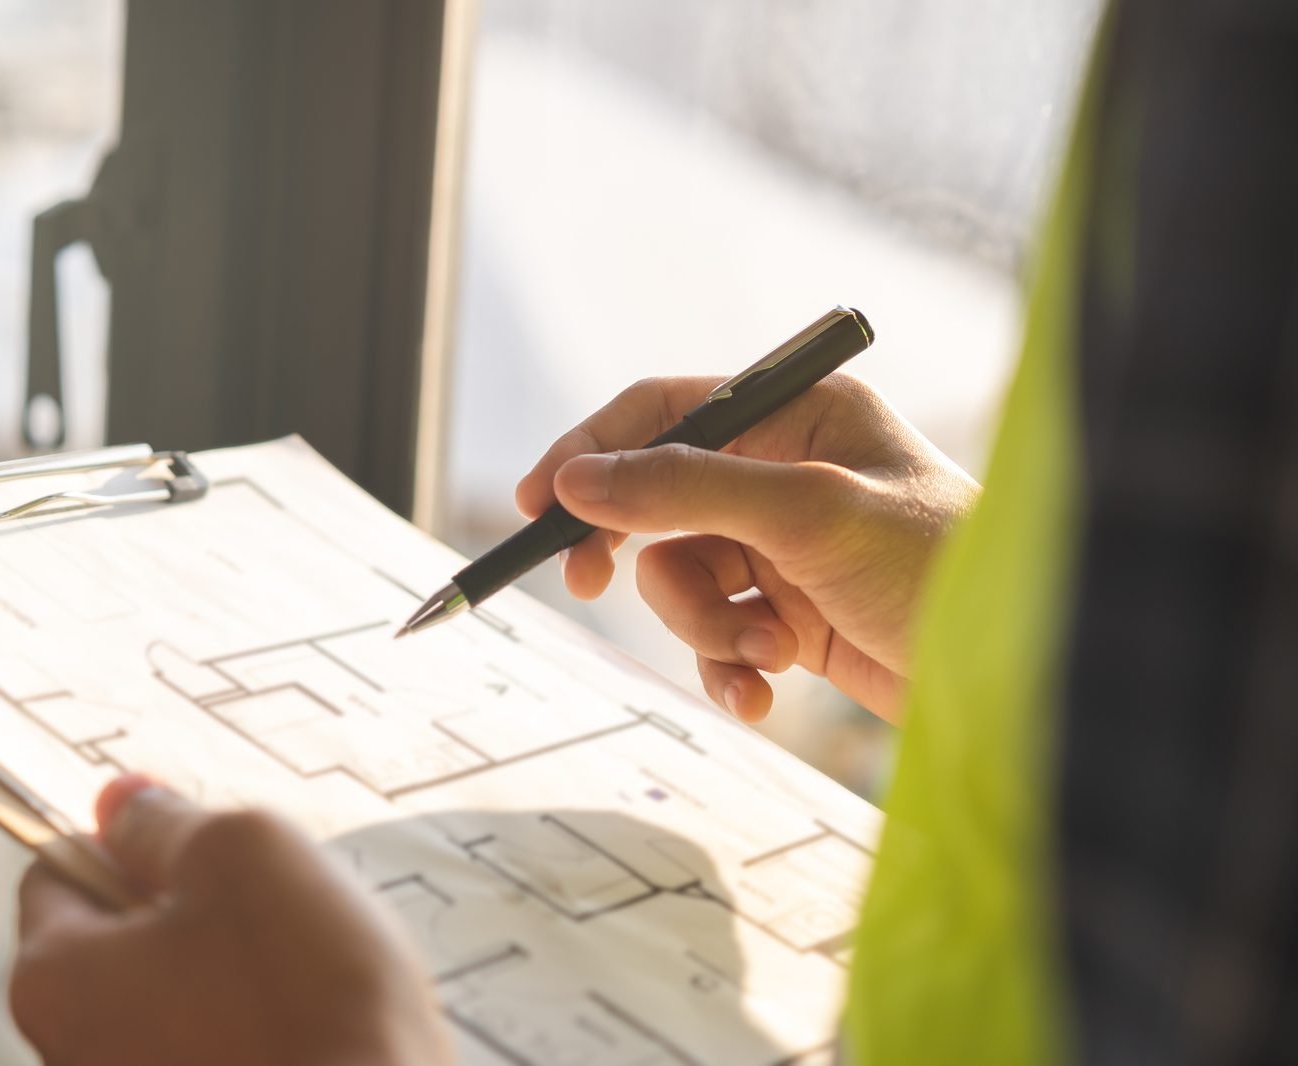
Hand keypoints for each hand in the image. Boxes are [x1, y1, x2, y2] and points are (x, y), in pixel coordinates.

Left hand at [11, 776, 451, 1065]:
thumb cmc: (306, 996)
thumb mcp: (243, 852)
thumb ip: (168, 821)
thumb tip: (123, 804)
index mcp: (54, 977)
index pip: (56, 870)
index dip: (129, 839)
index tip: (196, 839)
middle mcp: (69, 1051)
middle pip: (116, 938)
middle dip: (190, 906)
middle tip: (264, 903)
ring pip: (176, 993)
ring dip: (232, 966)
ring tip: (301, 971)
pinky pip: (218, 1043)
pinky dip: (257, 1024)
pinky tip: (310, 1021)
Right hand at [517, 373, 977, 721]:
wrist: (1008, 674)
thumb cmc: (937, 564)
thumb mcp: (806, 511)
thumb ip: (685, 487)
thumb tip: (578, 478)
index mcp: (797, 415)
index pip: (668, 412)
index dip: (594, 451)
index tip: (540, 502)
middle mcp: (785, 471)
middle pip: (660, 501)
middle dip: (633, 551)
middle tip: (583, 583)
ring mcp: (784, 547)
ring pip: (682, 578)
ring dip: (706, 625)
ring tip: (763, 651)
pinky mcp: (790, 614)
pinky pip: (717, 632)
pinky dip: (728, 665)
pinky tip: (766, 692)